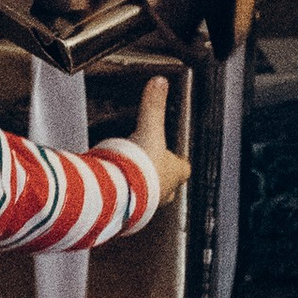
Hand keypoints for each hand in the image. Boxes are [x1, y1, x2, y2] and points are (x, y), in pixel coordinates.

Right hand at [129, 71, 191, 209]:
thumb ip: (153, 106)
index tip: (172, 155)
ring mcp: (149, 206)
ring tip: (128, 179)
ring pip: (150, 197)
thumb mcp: (148, 128)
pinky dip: (124, 200)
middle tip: (146, 166)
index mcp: (174, 172)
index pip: (183, 168)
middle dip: (158, 176)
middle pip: (167, 183)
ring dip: (141, 189)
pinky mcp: (130, 214)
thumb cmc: (140, 166)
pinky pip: (130, 207)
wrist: (120, 195)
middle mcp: (165, 192)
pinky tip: (114, 192)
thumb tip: (160, 83)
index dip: (177, 161)